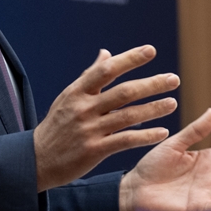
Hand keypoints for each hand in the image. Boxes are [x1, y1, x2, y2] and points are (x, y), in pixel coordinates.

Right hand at [34, 45, 178, 191]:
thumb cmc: (57, 125)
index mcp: (78, 91)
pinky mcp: (94, 150)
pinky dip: (145, 136)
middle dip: (151, 84)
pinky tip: (162, 132)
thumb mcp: (68, 97)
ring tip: (173, 103)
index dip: (129, 59)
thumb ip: (90, 76)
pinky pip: (125, 140)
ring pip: (128, 116)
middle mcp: (84, 108)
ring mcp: (89, 129)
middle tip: (174, 79)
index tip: (151, 50)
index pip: (107, 70)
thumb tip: (106, 53)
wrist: (37, 160)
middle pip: (124, 92)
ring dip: (154, 109)